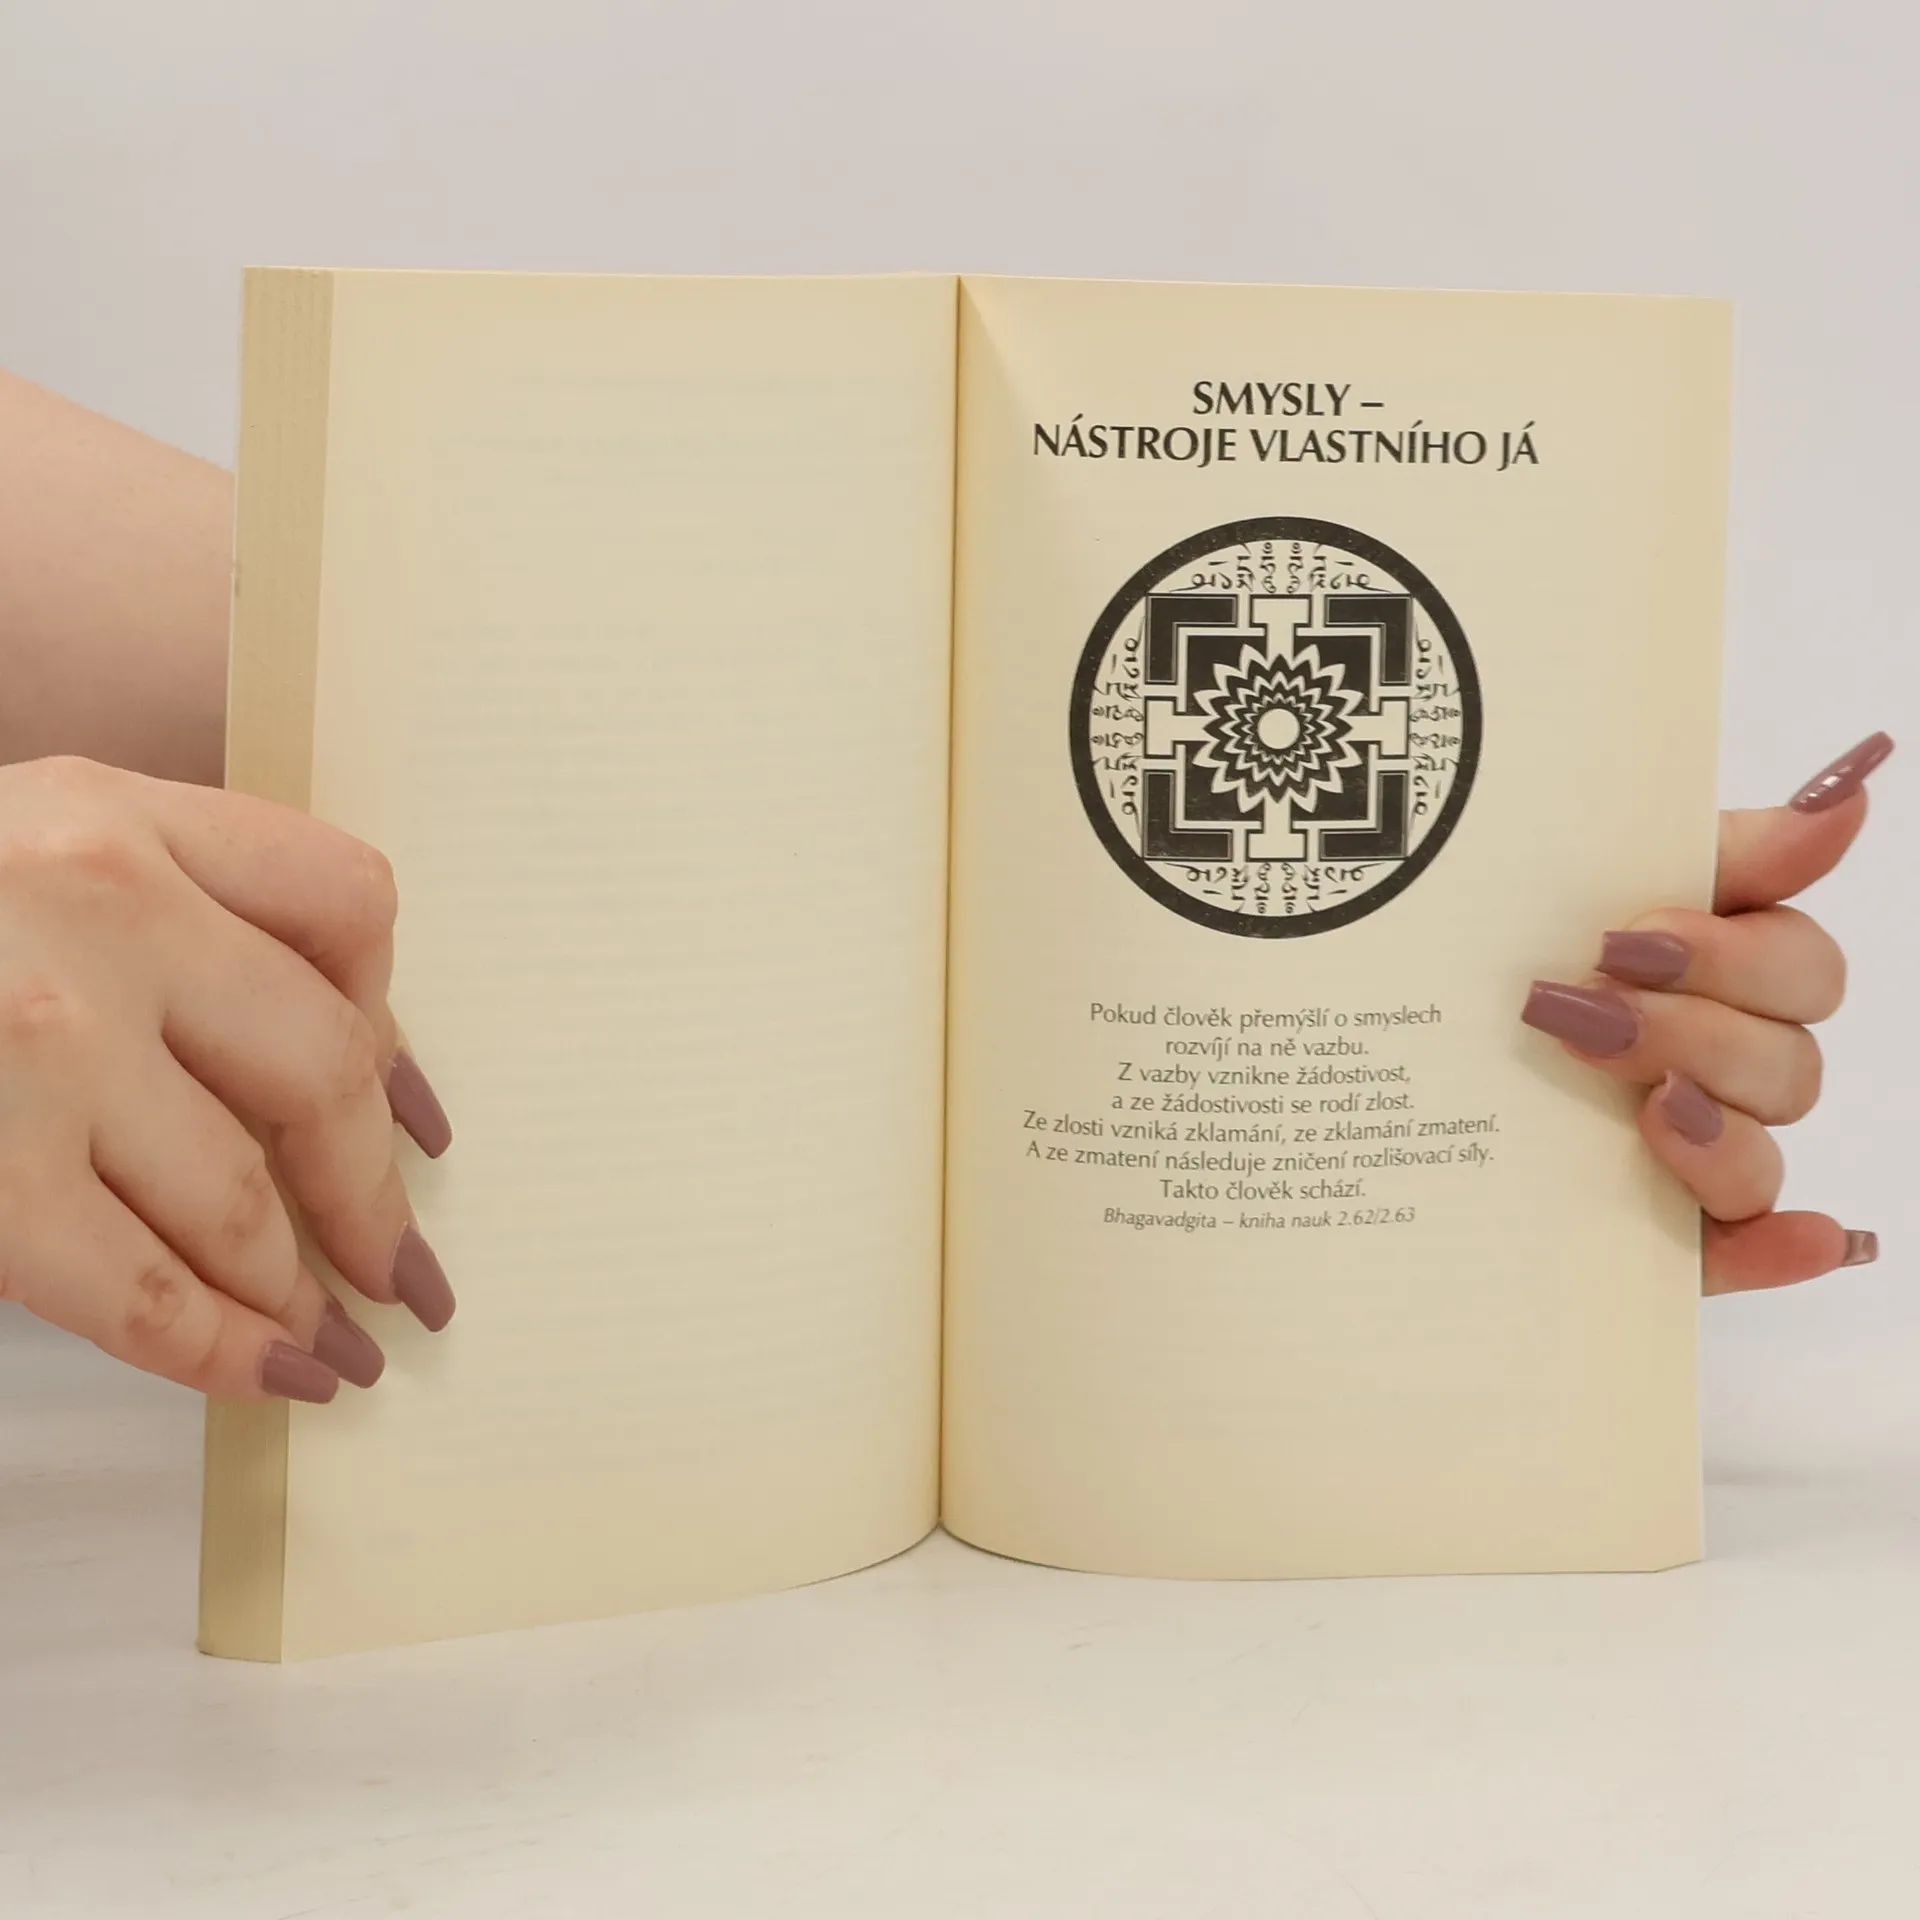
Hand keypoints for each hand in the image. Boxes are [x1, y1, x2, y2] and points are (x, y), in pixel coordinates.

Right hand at [0, 757, 453, 1398]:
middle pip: (323, 1060)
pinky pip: (140, 1287)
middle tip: (406, 1267)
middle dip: (374, 1187)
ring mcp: (36, 1040)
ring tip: (341, 1337)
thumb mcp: (9, 851)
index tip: (420, 1109)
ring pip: (242, 1189)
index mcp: (107, 810)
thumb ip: (143, 917)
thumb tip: (319, 1063)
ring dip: (308, 1283)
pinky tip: (268, 1374)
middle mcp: (94, 903)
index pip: (343, 897)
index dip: (400, 1020)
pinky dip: (221, 1347)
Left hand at [1522, 733, 1890, 1294]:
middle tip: (1583, 1008)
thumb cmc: (1475, 950)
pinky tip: (1804, 1238)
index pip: (1800, 966)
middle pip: (1789, 1060)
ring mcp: (1687, 1158)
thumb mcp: (1563, 880)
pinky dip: (1782, 1248)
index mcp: (1709, 975)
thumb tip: (1848, 791)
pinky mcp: (1655, 1236)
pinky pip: (1743, 1252)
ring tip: (1640, 1104)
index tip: (1625, 938)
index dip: (1732, 954)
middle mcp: (1713, 1065)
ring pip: (1765, 1152)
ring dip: (1715, 1129)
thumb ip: (1709, 847)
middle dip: (1693, 1029)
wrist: (1351, 1054)